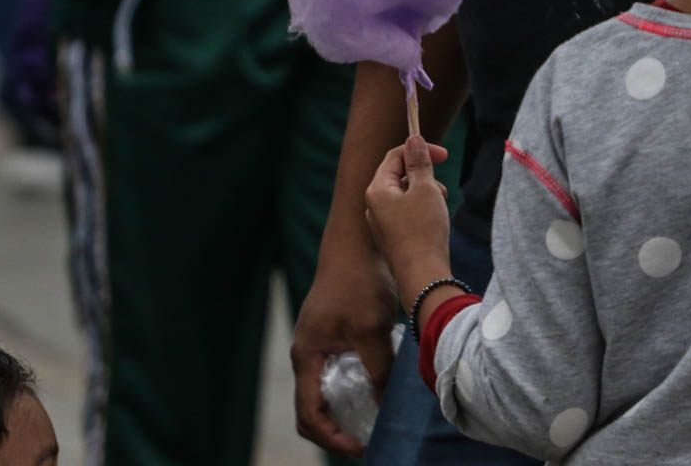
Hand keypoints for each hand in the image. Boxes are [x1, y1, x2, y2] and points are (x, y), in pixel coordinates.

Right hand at [292, 227, 411, 454]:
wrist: (356, 244)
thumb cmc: (360, 282)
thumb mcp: (372, 329)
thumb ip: (377, 369)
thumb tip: (384, 406)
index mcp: (307, 356)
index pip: (309, 414)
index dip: (332, 437)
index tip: (361, 446)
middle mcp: (306, 355)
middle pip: (310, 410)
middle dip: (334, 432)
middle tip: (365, 442)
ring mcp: (316, 346)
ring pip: (322, 393)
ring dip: (342, 413)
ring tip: (370, 424)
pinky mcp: (329, 337)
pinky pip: (332, 376)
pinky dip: (348, 391)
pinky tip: (374, 393)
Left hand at [364, 137, 451, 285]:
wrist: (423, 276)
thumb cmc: (424, 230)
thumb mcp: (426, 189)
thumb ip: (419, 162)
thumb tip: (413, 138)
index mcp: (377, 190)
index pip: (395, 156)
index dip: (420, 150)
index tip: (444, 155)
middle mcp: (373, 205)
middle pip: (400, 175)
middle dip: (425, 177)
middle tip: (441, 190)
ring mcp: (381, 224)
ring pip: (406, 195)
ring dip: (426, 195)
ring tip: (439, 211)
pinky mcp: (392, 238)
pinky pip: (407, 214)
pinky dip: (423, 212)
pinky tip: (435, 226)